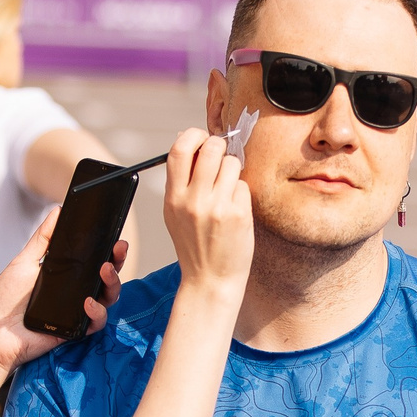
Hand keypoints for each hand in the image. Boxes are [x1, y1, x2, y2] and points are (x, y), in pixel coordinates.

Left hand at [0, 214, 125, 397]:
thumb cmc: (5, 300)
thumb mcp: (24, 262)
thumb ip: (43, 239)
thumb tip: (57, 211)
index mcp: (67, 275)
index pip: (94, 259)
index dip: (108, 248)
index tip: (115, 235)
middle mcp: (77, 292)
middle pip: (107, 276)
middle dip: (118, 260)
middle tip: (119, 247)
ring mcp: (78, 311)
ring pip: (108, 297)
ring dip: (113, 282)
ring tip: (105, 269)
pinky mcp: (76, 330)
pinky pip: (96, 321)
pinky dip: (96, 311)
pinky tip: (87, 302)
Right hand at [160, 129, 252, 293]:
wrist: (210, 280)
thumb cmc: (195, 245)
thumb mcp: (175, 212)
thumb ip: (180, 179)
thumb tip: (187, 140)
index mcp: (173, 197)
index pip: (179, 149)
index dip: (193, 135)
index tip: (201, 139)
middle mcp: (193, 201)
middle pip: (210, 148)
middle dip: (219, 146)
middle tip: (221, 156)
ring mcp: (217, 207)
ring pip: (231, 163)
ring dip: (233, 169)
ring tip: (228, 187)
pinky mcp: (238, 215)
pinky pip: (243, 185)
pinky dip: (241, 191)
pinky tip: (235, 207)